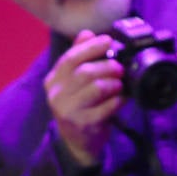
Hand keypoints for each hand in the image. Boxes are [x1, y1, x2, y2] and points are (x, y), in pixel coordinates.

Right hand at [45, 30, 123, 166]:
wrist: (76, 142)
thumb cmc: (80, 106)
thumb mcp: (74, 82)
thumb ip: (80, 57)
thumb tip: (87, 33)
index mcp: (54, 80)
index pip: (70, 58)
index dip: (91, 47)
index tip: (108, 40)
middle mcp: (56, 94)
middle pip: (84, 72)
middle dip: (107, 66)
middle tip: (120, 67)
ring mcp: (68, 110)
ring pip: (95, 88)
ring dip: (113, 83)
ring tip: (120, 84)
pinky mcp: (83, 124)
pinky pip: (106, 108)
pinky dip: (118, 101)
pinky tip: (122, 100)